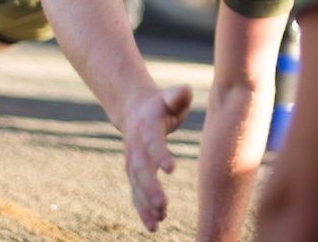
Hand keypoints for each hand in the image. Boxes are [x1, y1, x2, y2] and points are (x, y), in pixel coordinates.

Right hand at [123, 84, 193, 230]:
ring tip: (159, 221)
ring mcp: (133, 161)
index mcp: (148, 125)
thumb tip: (185, 91)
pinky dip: (143, 210)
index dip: (160, 153)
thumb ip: (179, 94)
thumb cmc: (163, 103)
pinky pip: (136, 194)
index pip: (153, 141)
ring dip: (145, 204)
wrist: (136, 109)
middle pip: (141, 169)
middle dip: (150, 188)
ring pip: (136, 185)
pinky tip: (153, 226)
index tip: (171, 169)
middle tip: (163, 205)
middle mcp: (136, 145)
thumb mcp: (172, 95)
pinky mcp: (135, 173)